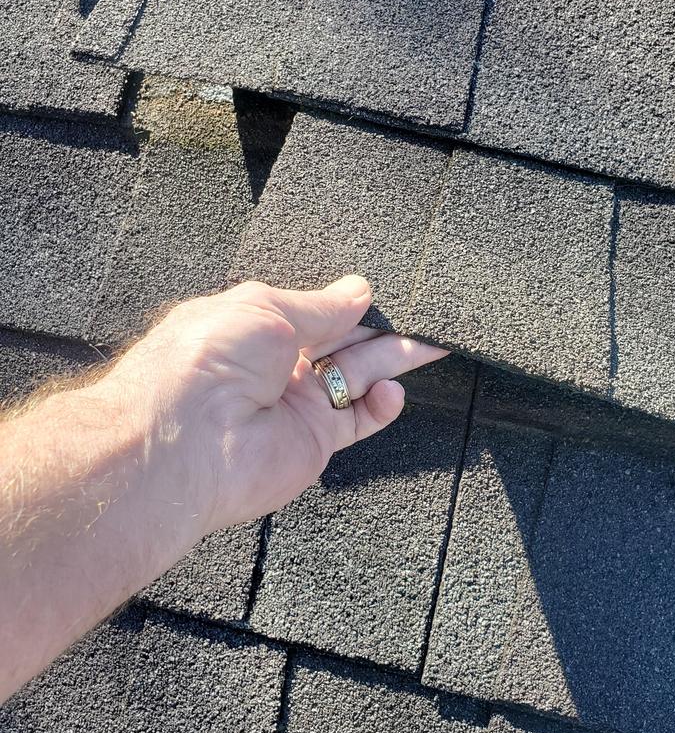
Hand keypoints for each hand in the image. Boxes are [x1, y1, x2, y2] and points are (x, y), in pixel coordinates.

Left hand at [102, 276, 445, 536]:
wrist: (184, 443)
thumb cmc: (209, 360)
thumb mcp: (266, 309)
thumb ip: (320, 305)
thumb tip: (359, 289)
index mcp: (259, 327)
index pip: (318, 311)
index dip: (353, 302)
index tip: (389, 291)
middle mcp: (280, 366)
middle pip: (346, 341)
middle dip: (385, 329)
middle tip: (427, 316)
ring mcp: (298, 404)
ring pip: (359, 377)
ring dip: (395, 360)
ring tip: (432, 343)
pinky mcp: (314, 441)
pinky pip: (358, 420)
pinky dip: (382, 406)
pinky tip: (393, 391)